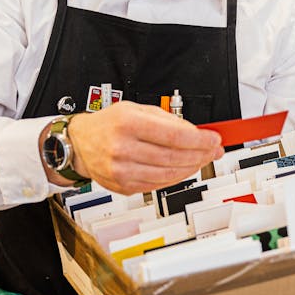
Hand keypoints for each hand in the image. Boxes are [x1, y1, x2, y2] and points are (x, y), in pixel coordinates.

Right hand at [67, 101, 223, 194]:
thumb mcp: (136, 109)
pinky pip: (158, 184)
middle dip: (201, 154)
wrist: (81, 143)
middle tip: (213, 150)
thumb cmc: (108, 124)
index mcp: (127, 123)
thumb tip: (196, 132)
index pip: (173, 135)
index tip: (213, 139)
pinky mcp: (124, 186)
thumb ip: (167, 119)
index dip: (199, 139)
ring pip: (169, 173)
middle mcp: (123, 148)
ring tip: (202, 159)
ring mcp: (122, 170)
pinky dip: (175, 177)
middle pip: (174, 156)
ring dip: (192, 167)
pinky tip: (184, 169)